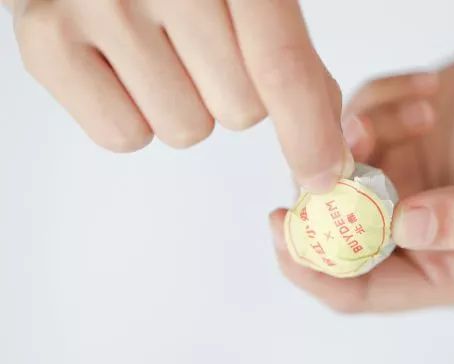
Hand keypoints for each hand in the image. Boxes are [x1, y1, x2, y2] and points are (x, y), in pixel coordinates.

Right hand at [8, 0, 351, 191]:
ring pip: (184, 130)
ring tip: (157, 50)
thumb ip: (293, 59)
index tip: (324, 178)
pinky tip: (122, 67)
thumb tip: (330, 149)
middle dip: (232, 95)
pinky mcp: (44, 40)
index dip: (309, 132)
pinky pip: (124, 137)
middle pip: (237, 111)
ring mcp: (93, 4)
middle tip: (201, 47)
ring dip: (184, 105)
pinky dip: (133, 116)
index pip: (280, 64)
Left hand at [269, 27, 453, 312]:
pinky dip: (380, 101)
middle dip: (329, 189)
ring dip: (366, 132)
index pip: (356, 291)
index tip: (282, 228)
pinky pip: (350, 124)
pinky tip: (429, 91)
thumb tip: (405, 229)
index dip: (312, 270)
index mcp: (438, 269)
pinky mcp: (384, 142)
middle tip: (344, 144)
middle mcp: (405, 234)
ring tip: (423, 109)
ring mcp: (390, 185)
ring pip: (334, 171)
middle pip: (329, 232)